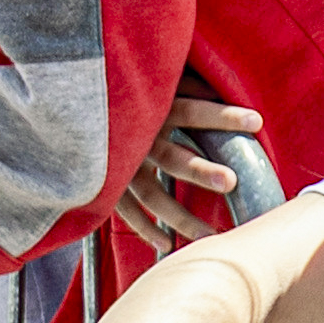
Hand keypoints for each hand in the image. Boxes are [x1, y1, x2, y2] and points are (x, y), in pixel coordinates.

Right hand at [96, 93, 269, 268]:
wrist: (67, 102)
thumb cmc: (117, 86)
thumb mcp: (147, 79)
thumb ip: (180, 84)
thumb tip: (218, 86)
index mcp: (149, 108)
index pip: (192, 110)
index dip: (222, 116)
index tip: (256, 122)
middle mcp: (135, 138)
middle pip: (172, 157)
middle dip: (199, 171)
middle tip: (230, 182)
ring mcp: (118, 163)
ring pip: (151, 195)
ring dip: (178, 216)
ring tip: (208, 236)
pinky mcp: (102, 180)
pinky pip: (123, 209)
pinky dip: (143, 227)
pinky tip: (165, 243)